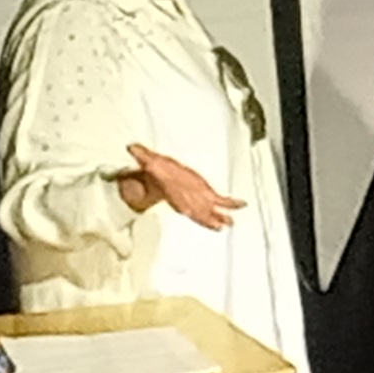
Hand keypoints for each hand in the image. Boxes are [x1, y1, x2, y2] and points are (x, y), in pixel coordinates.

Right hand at [126, 142, 241, 230]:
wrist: (164, 177)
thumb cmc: (160, 170)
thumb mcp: (150, 160)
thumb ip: (142, 155)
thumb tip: (132, 147)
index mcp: (174, 192)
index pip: (178, 201)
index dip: (183, 207)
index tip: (187, 212)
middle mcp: (187, 199)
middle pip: (196, 211)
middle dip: (206, 218)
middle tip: (218, 225)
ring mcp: (198, 199)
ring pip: (208, 211)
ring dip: (219, 217)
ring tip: (229, 223)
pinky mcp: (208, 195)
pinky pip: (221, 201)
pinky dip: (231, 203)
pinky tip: (241, 204)